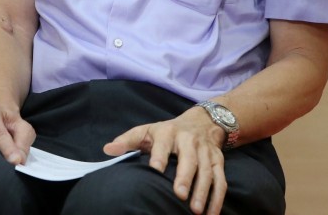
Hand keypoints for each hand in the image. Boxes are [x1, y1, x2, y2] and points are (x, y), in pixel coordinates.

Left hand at [103, 107, 226, 214]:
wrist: (202, 122)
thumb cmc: (167, 132)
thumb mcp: (146, 131)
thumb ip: (127, 141)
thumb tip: (107, 149)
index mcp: (168, 133)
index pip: (162, 144)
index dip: (159, 156)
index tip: (155, 170)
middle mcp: (189, 141)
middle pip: (189, 159)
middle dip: (185, 177)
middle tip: (179, 195)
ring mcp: (206, 152)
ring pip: (207, 172)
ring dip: (203, 191)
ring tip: (195, 210)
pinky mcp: (218, 162)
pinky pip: (220, 180)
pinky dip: (218, 198)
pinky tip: (212, 214)